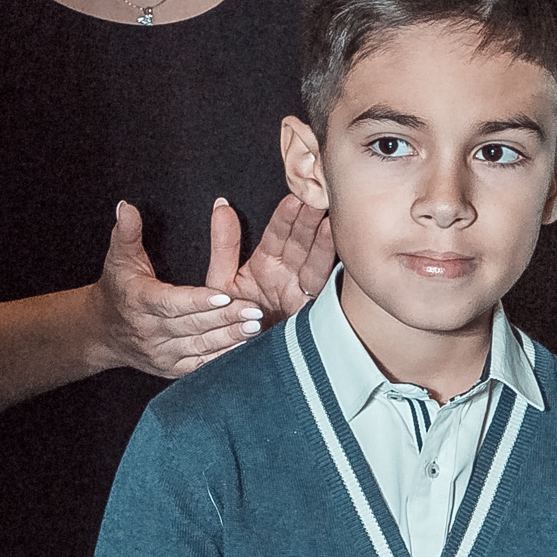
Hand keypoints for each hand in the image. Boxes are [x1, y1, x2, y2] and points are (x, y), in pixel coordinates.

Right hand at [92, 201, 262, 380]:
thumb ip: (127, 233)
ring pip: (200, 346)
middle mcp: (150, 332)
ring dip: (229, 338)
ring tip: (256, 327)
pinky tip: (245, 349)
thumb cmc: (117, 289)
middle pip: (192, 325)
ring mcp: (162, 354)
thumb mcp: (119, 259)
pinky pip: (201, 365)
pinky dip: (224, 358)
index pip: (171, 303)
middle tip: (255, 310)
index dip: (198, 301)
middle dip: (225, 318)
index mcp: (139, 302)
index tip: (224, 295)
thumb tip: (127, 207)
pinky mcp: (172, 369)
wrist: (101, 333)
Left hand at [210, 193, 333, 319]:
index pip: (278, 233)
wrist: (239, 361)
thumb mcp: (221, 281)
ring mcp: (302, 292)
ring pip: (315, 262)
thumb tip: (221, 204)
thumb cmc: (230, 321)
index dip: (286, 216)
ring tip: (329, 219)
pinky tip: (336, 255)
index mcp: (267, 264)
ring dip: (322, 241)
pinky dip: (329, 271)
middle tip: (317, 195)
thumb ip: (223, 245)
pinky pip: (322, 289)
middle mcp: (288, 275)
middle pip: (301, 242)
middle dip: (309, 220)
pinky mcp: (311, 312)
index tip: (294, 196)